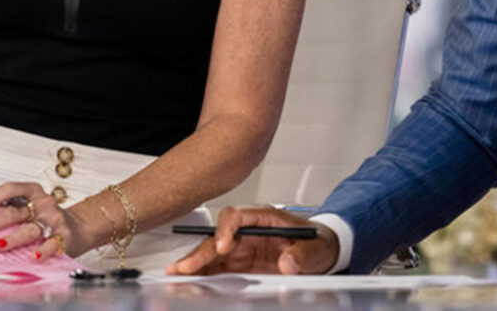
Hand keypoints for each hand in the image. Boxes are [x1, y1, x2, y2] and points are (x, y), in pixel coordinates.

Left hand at [0, 182, 80, 262]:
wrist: (77, 227)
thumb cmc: (45, 217)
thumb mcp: (29, 206)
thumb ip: (9, 209)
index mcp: (33, 193)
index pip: (12, 189)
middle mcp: (43, 204)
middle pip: (16, 212)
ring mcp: (53, 220)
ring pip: (30, 229)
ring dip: (13, 238)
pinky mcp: (63, 237)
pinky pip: (51, 244)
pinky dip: (42, 251)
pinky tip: (33, 256)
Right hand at [167, 206, 338, 275]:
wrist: (321, 252)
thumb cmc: (317, 242)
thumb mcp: (316, 247)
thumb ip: (303, 254)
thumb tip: (287, 263)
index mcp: (264, 218)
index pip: (236, 216)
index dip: (226, 230)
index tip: (224, 247)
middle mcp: (247, 231)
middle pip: (217, 237)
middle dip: (201, 252)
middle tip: (185, 268)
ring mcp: (241, 248)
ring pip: (211, 253)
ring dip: (194, 264)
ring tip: (176, 275)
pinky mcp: (239, 264)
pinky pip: (216, 268)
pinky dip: (201, 274)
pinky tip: (187, 280)